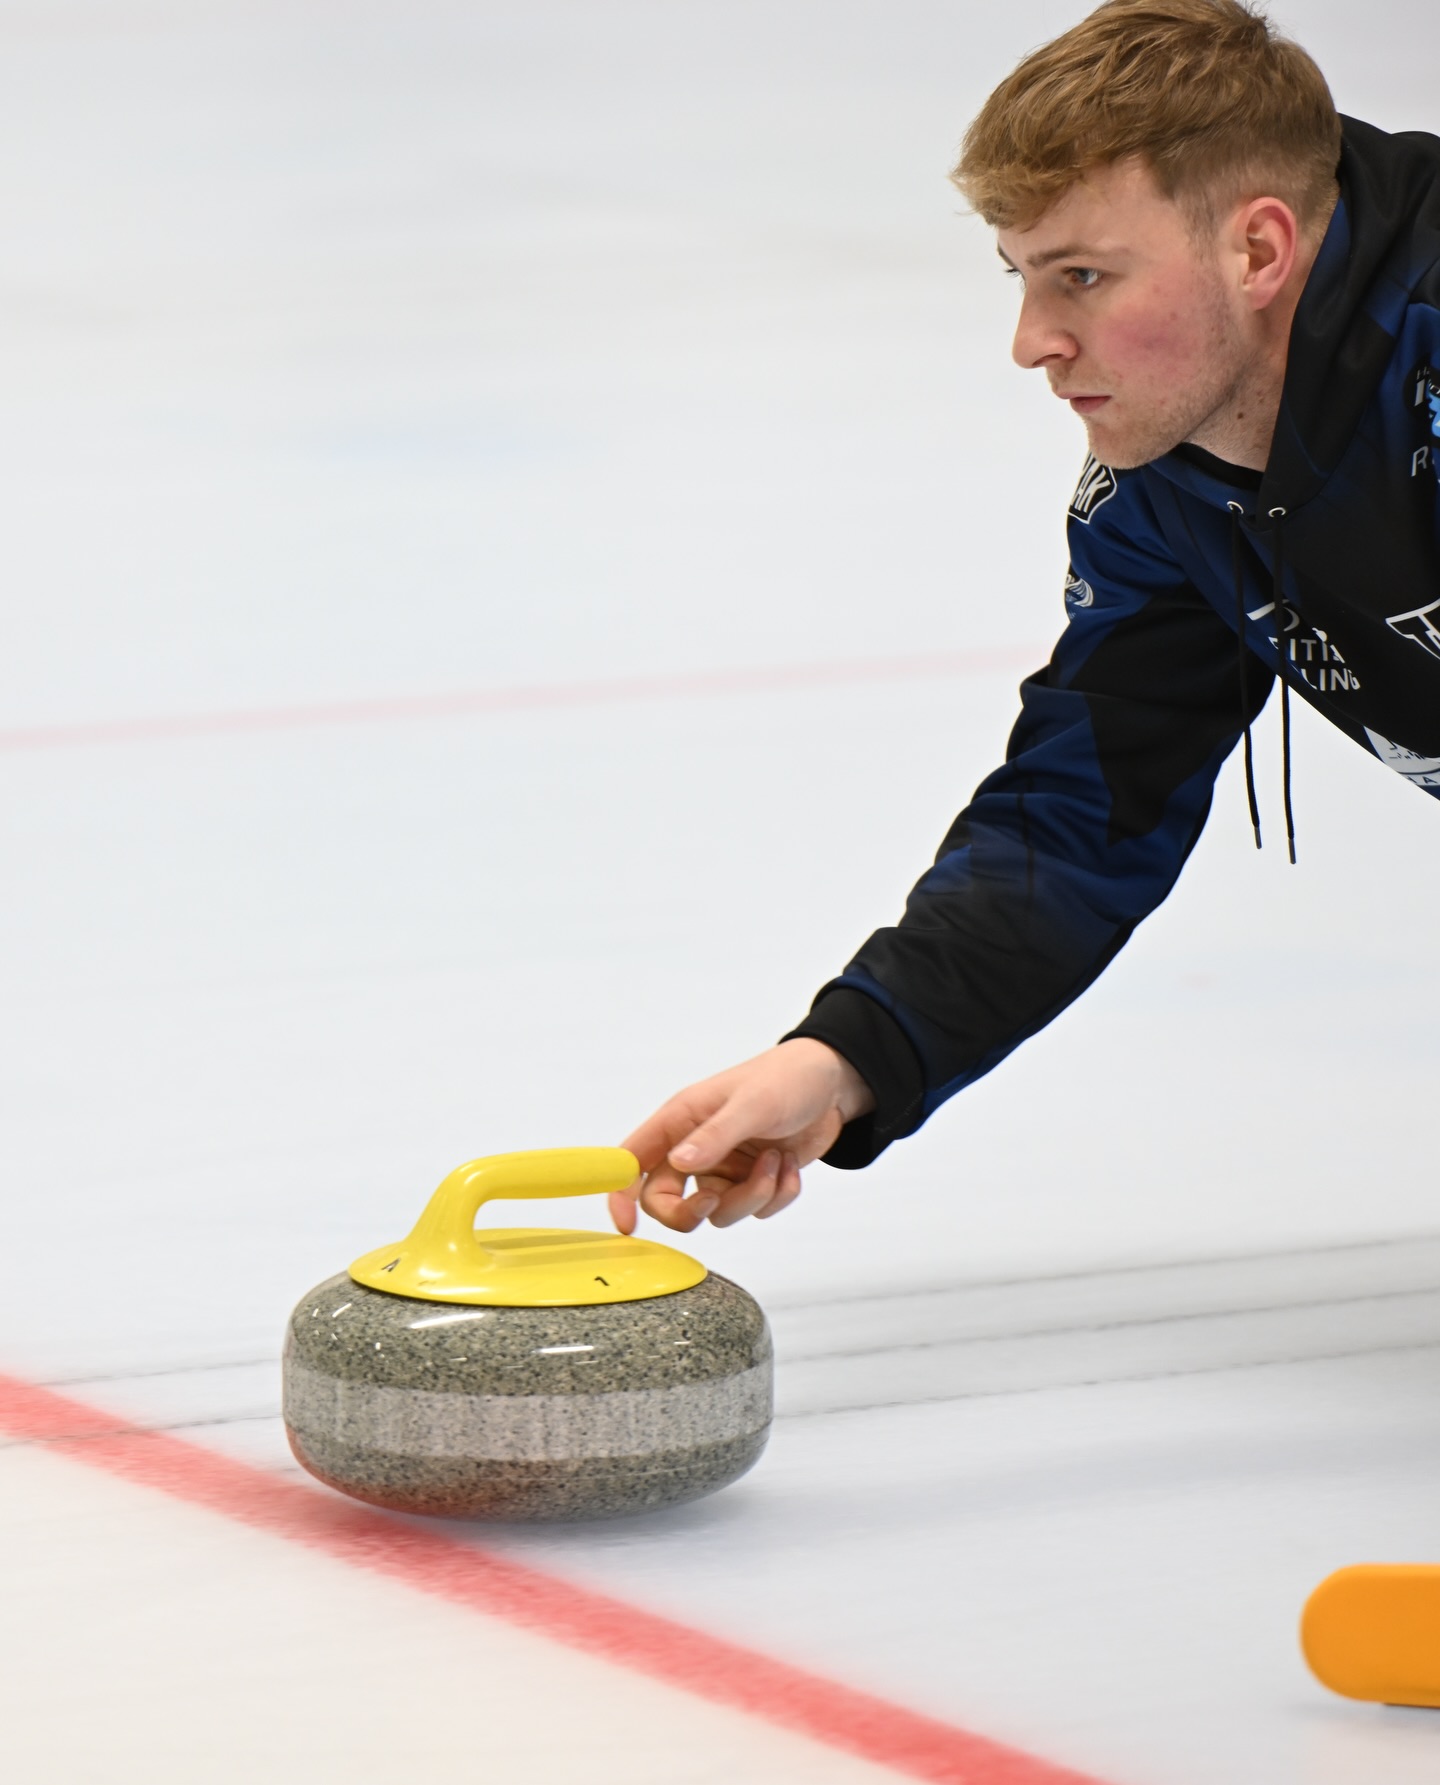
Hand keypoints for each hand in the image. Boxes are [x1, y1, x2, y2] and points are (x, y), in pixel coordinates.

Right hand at [609, 1039, 873, 1233]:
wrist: (834, 1084)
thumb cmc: (786, 1078)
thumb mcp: (751, 1104)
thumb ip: (715, 1136)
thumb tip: (678, 1165)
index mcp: (681, 1120)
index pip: (632, 1160)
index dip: (620, 1193)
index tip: (626, 1226)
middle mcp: (696, 1147)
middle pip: (667, 1201)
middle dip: (692, 1211)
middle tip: (714, 1202)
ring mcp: (724, 1167)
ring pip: (718, 1213)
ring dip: (751, 1196)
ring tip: (774, 1160)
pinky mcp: (752, 1180)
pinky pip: (755, 1210)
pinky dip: (777, 1195)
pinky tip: (789, 1165)